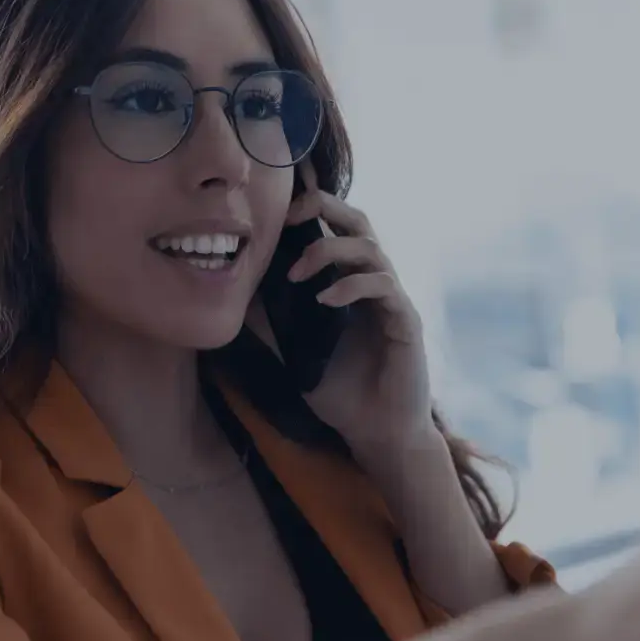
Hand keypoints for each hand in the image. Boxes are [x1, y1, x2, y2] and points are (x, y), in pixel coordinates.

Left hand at [281, 189, 433, 451]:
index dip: (309, 208)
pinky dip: (352, 285)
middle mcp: (372, 283)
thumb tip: (234, 295)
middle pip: (359, 221)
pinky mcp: (405, 321)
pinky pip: (384, 287)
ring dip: (330, 249)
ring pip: (370, 247)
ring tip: (297, 273)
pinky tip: (325, 300)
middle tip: (287, 219)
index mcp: (348, 283)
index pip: (334, 228)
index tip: (274, 213)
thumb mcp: (293, 353)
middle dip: (323, 206)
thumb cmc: (340, 394)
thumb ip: (270, 322)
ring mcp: (392, 299)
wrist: (376, 434)